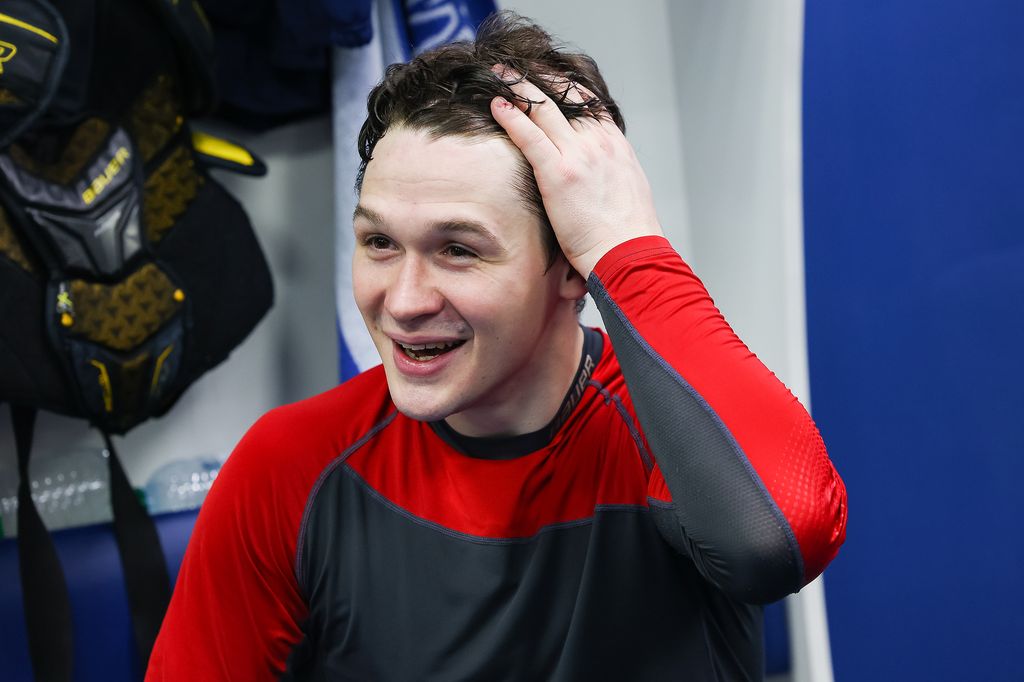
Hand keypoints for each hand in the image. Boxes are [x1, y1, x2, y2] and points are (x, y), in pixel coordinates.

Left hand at [490, 68, 663, 277]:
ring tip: (500, 75)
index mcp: (615, 145)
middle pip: (565, 97)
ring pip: (544, 109)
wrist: (629, 253)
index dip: (564, 88)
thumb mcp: (626, 190)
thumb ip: (609, 171)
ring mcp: (579, 155)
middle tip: (517, 70)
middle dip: (539, 80)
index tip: (547, 80)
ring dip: (519, 88)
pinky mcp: (559, 173)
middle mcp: (598, 142)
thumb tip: (596, 174)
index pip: (588, 103)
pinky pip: (530, 135)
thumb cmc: (627, 234)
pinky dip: (512, 117)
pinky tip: (497, 104)